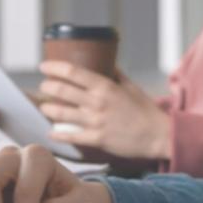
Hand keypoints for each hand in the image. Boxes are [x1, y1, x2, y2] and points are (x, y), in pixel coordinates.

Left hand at [38, 63, 171, 161]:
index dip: (54, 68)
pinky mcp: (97, 139)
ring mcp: (96, 122)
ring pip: (62, 113)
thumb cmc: (147, 111)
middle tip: (44, 86)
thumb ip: (117, 75)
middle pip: (62, 91)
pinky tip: (51, 133)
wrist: (159, 135)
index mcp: (106, 86)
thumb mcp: (132, 87)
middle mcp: (97, 102)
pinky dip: (58, 135)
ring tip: (44, 106)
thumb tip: (107, 63)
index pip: (73, 72)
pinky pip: (71, 137)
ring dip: (48, 108)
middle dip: (47, 87)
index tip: (44, 66)